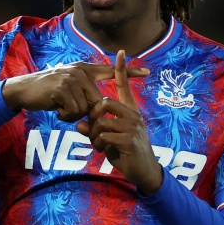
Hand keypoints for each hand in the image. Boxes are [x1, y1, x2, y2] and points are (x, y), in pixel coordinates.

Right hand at [2, 60, 149, 122]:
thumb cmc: (47, 92)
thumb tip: (98, 107)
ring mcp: (71, 77)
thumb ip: (84, 93)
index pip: (110, 70)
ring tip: (59, 106)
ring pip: (85, 108)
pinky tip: (55, 108)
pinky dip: (65, 116)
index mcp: (84, 70)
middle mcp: (80, 70)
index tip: (148, 72)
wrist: (24, 90)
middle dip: (84, 112)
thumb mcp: (68, 88)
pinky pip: (74, 111)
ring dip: (72, 114)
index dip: (129, 72)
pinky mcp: (63, 87)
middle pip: (97, 101)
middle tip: (67, 109)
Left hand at [76, 51, 162, 194]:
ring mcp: (133, 127)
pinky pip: (103, 136)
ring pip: (101, 122)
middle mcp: (134, 115)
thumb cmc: (127, 154)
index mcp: (130, 111)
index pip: (124, 86)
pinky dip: (98, 144)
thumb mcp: (108, 140)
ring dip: (95, 136)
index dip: (122, 69)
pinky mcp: (129, 140)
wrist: (144, 172)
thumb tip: (79, 125)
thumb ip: (95, 130)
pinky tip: (105, 150)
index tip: (120, 52)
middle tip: (94, 131)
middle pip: (104, 102)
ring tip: (100, 145)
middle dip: (93, 117)